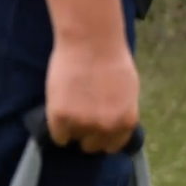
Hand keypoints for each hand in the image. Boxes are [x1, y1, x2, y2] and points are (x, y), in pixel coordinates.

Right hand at [44, 38, 140, 153]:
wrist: (90, 40)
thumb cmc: (112, 58)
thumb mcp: (129, 91)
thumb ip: (122, 112)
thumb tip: (116, 126)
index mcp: (125, 122)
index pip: (113, 145)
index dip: (103, 137)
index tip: (96, 130)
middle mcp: (106, 128)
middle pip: (93, 146)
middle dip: (87, 133)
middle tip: (80, 115)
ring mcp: (83, 124)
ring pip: (74, 138)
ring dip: (71, 127)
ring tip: (69, 105)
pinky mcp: (61, 117)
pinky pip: (58, 135)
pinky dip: (56, 126)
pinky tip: (58, 110)